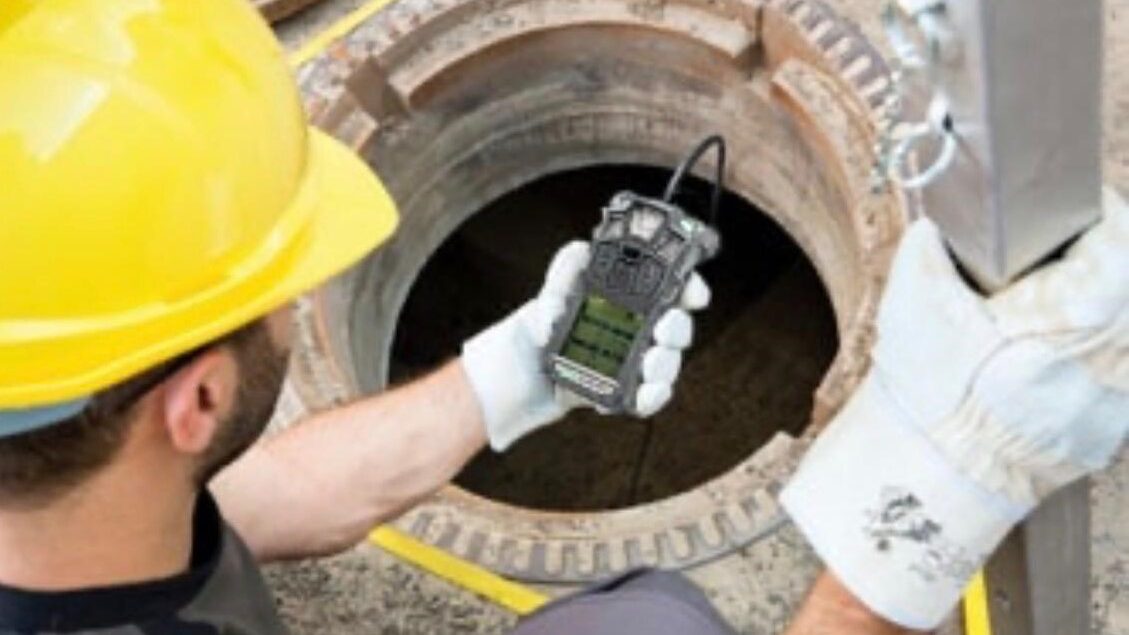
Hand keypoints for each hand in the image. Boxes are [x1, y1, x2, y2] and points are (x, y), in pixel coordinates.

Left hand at [462, 241, 710, 450]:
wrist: (513, 377)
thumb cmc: (533, 328)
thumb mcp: (550, 288)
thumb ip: (567, 267)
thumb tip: (579, 276)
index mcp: (627, 300)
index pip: (672, 289)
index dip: (690, 289)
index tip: (694, 294)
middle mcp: (636, 330)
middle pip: (678, 329)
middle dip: (679, 330)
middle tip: (663, 330)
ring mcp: (632, 363)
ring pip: (669, 365)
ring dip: (667, 365)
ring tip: (648, 365)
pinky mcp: (623, 392)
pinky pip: (649, 397)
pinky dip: (650, 398)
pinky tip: (639, 395)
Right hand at [780, 188, 1128, 629]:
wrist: (929, 476)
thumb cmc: (929, 391)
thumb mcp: (916, 303)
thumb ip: (928, 249)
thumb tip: (935, 225)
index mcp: (1084, 310)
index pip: (1123, 234)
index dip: (1100, 213)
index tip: (1076, 211)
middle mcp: (1119, 354)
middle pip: (1127, 285)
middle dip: (1098, 264)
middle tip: (1053, 263)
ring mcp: (1120, 398)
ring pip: (1126, 334)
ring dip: (1101, 316)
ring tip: (1050, 317)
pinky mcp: (1109, 431)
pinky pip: (1117, 378)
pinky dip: (1093, 362)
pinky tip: (1045, 365)